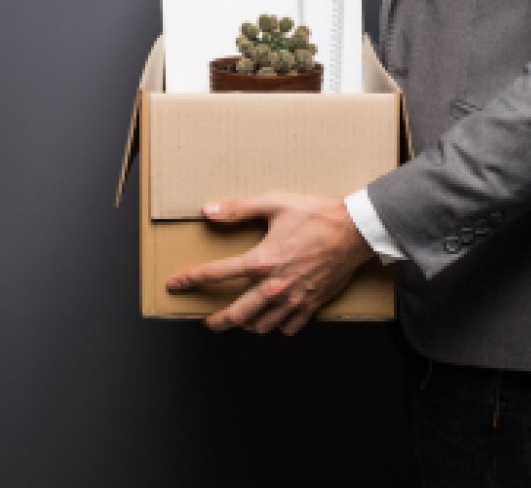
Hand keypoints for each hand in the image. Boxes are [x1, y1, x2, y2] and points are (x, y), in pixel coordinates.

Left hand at [165, 192, 374, 334]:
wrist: (355, 230)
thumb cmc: (317, 215)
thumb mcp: (275, 203)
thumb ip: (239, 209)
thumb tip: (209, 211)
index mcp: (261, 261)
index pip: (215, 274)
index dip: (190, 279)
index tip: (175, 284)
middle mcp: (274, 286)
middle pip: (236, 315)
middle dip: (216, 321)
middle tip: (207, 321)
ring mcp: (293, 299)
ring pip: (262, 325)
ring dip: (247, 324)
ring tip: (241, 318)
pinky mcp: (312, 304)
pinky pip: (289, 327)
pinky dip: (279, 325)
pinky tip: (275, 316)